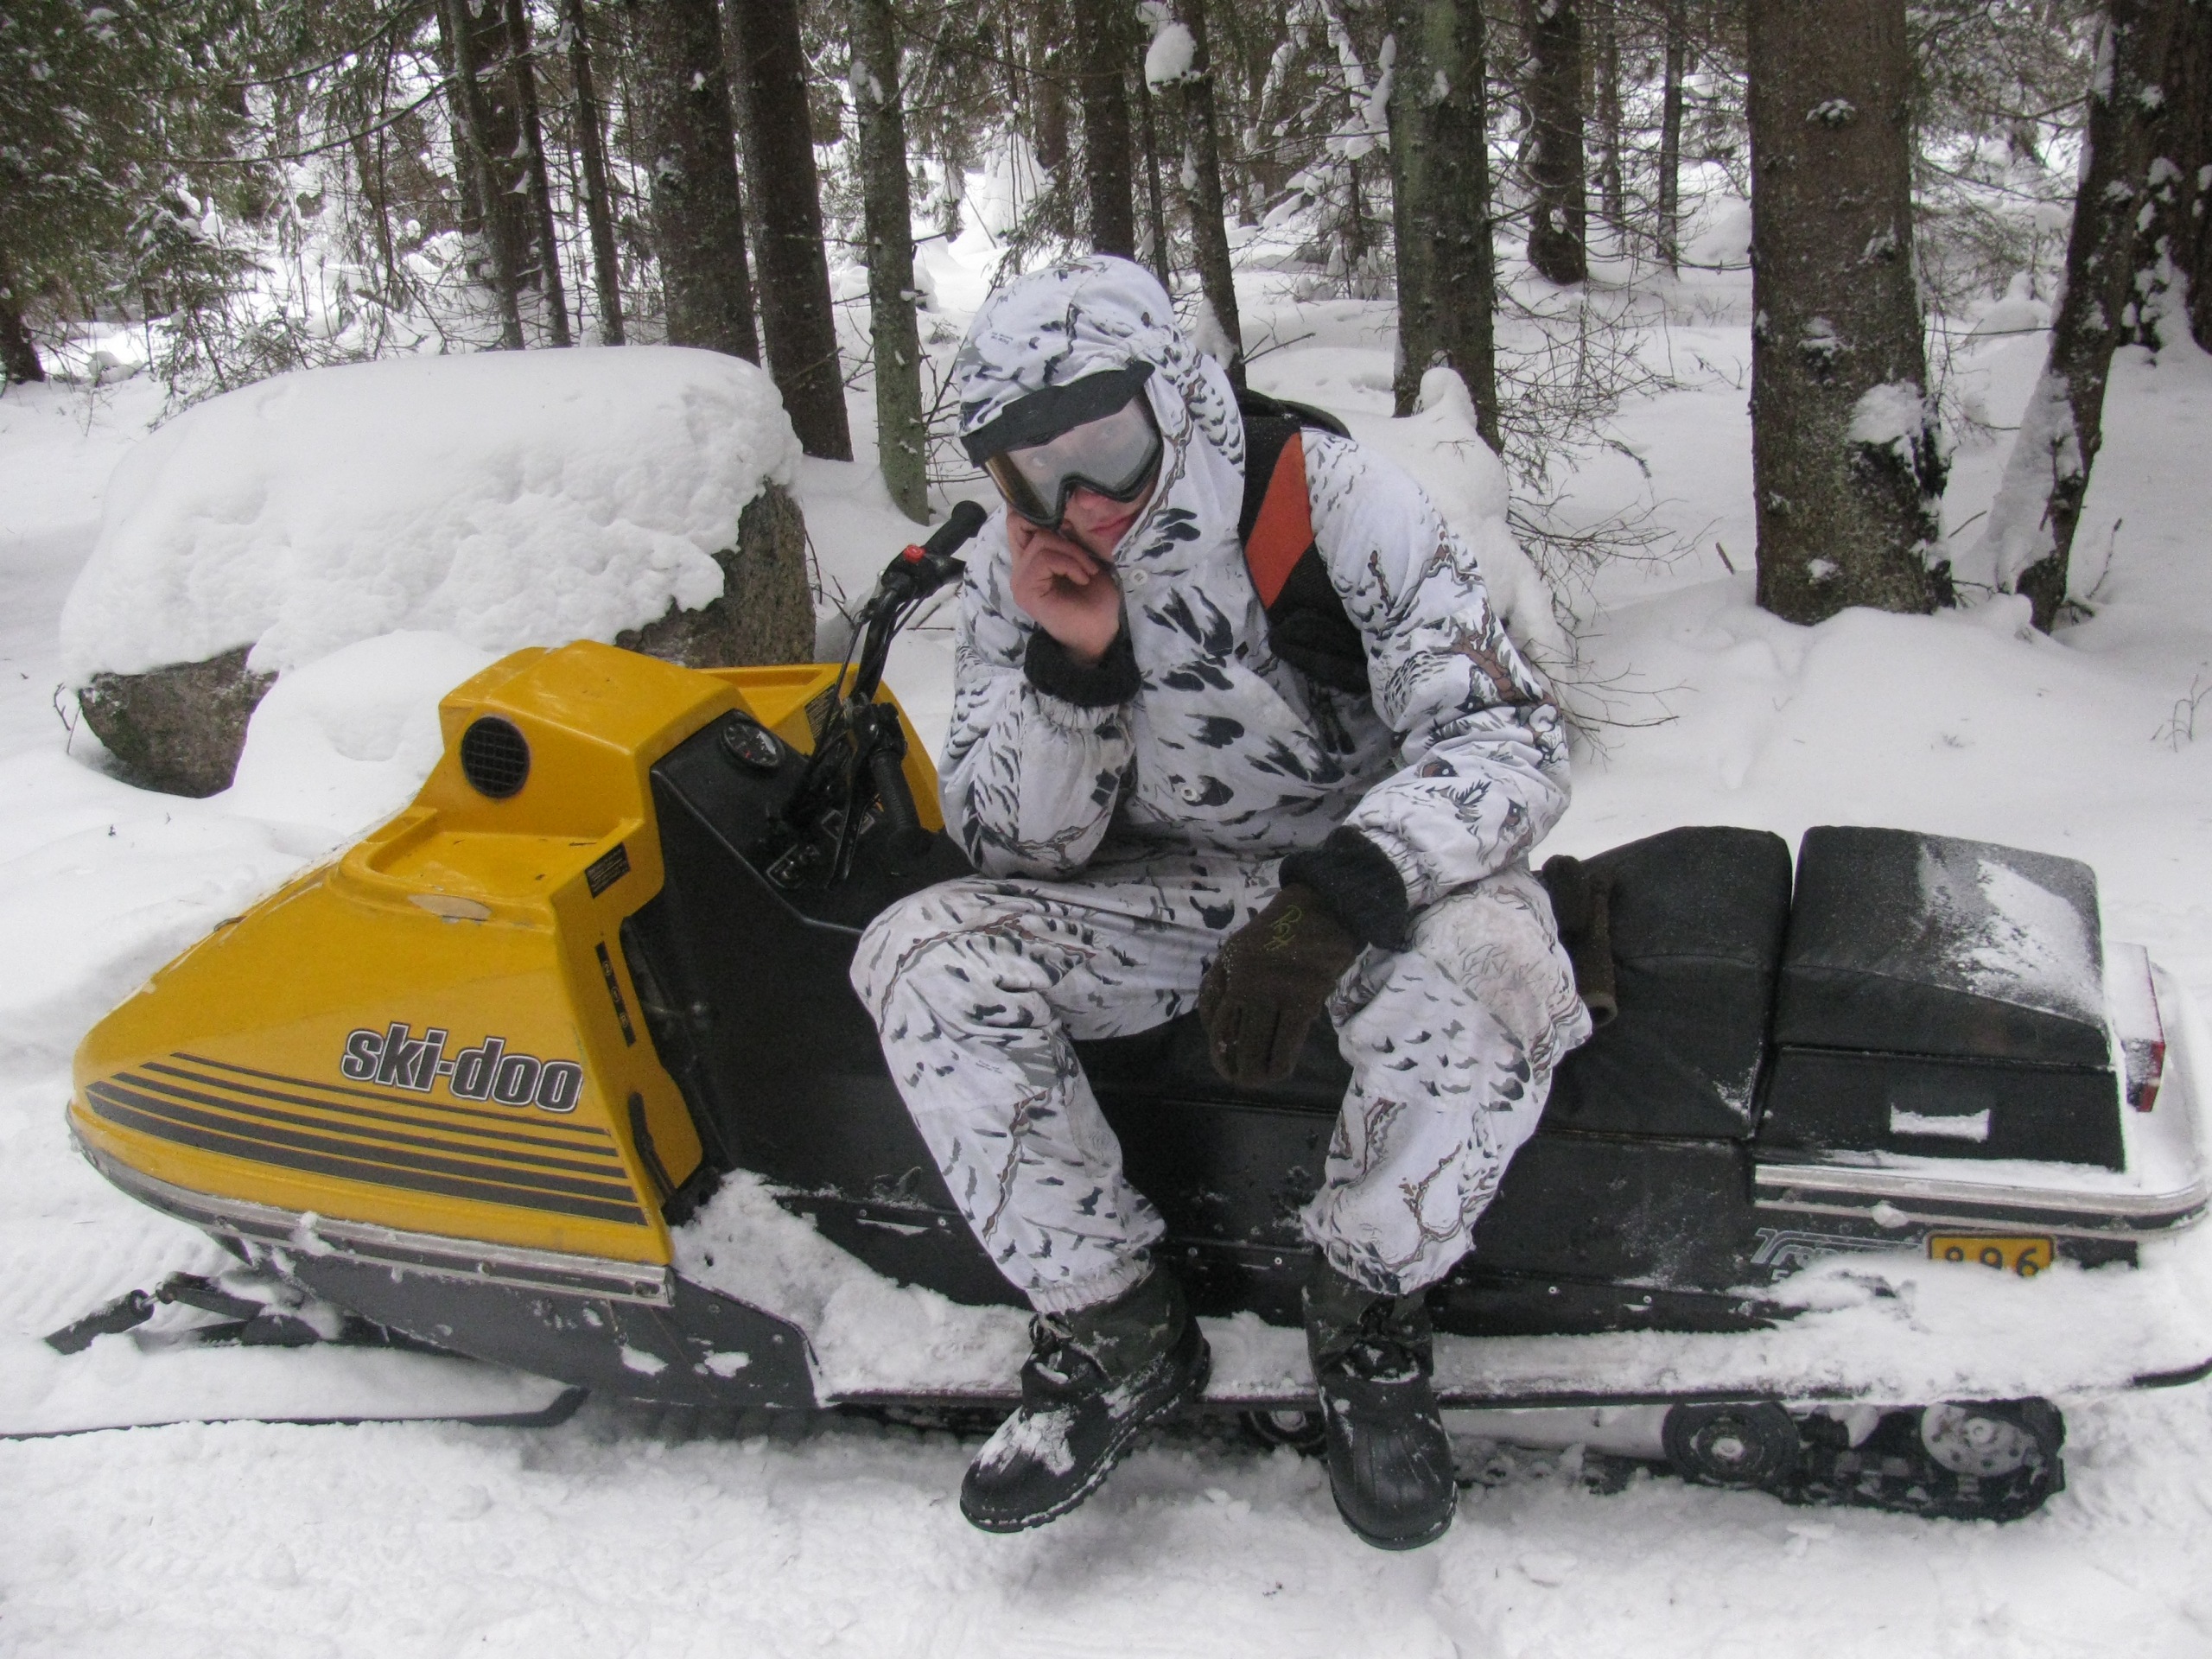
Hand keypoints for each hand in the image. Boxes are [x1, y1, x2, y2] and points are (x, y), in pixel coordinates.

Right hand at [1009, 514, 1121, 665]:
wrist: (1099, 633)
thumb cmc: (1095, 599)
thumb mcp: (1084, 558)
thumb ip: (1069, 537)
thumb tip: (1064, 514)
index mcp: (1031, 559)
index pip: (1017, 522)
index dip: (1039, 513)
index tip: (1070, 525)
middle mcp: (1020, 568)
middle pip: (1022, 524)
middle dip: (1061, 533)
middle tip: (1084, 557)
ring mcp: (1020, 580)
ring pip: (1041, 542)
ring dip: (1073, 553)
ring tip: (1088, 572)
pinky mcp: (1026, 590)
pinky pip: (1045, 559)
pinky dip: (1070, 564)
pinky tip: (1082, 579)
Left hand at [1197, 884, 1360, 1085]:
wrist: (1321, 910)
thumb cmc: (1276, 933)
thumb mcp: (1235, 949)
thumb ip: (1218, 984)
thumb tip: (1211, 1026)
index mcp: (1231, 969)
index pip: (1216, 1019)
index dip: (1219, 1049)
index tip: (1224, 1065)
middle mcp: (1250, 982)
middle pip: (1237, 1037)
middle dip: (1238, 1066)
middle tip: (1242, 1082)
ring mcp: (1278, 991)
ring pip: (1263, 1043)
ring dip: (1260, 1070)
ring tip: (1261, 1081)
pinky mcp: (1306, 998)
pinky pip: (1291, 1039)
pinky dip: (1283, 1061)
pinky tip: (1281, 1071)